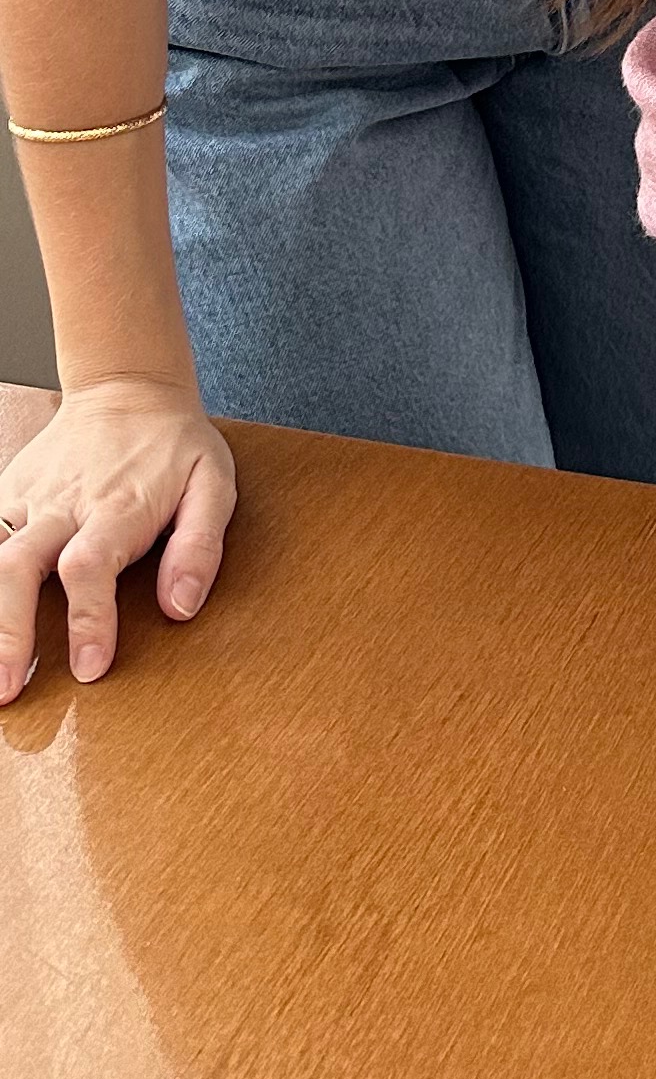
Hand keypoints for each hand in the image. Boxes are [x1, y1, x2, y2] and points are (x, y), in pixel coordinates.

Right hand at [0, 378, 237, 699]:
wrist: (127, 388)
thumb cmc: (173, 445)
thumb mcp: (212, 484)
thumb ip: (200, 546)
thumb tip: (180, 606)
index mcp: (117, 506)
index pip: (92, 567)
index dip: (88, 619)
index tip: (90, 668)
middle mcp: (64, 506)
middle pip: (20, 569)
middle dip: (8, 634)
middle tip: (9, 690)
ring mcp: (29, 501)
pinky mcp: (7, 496)